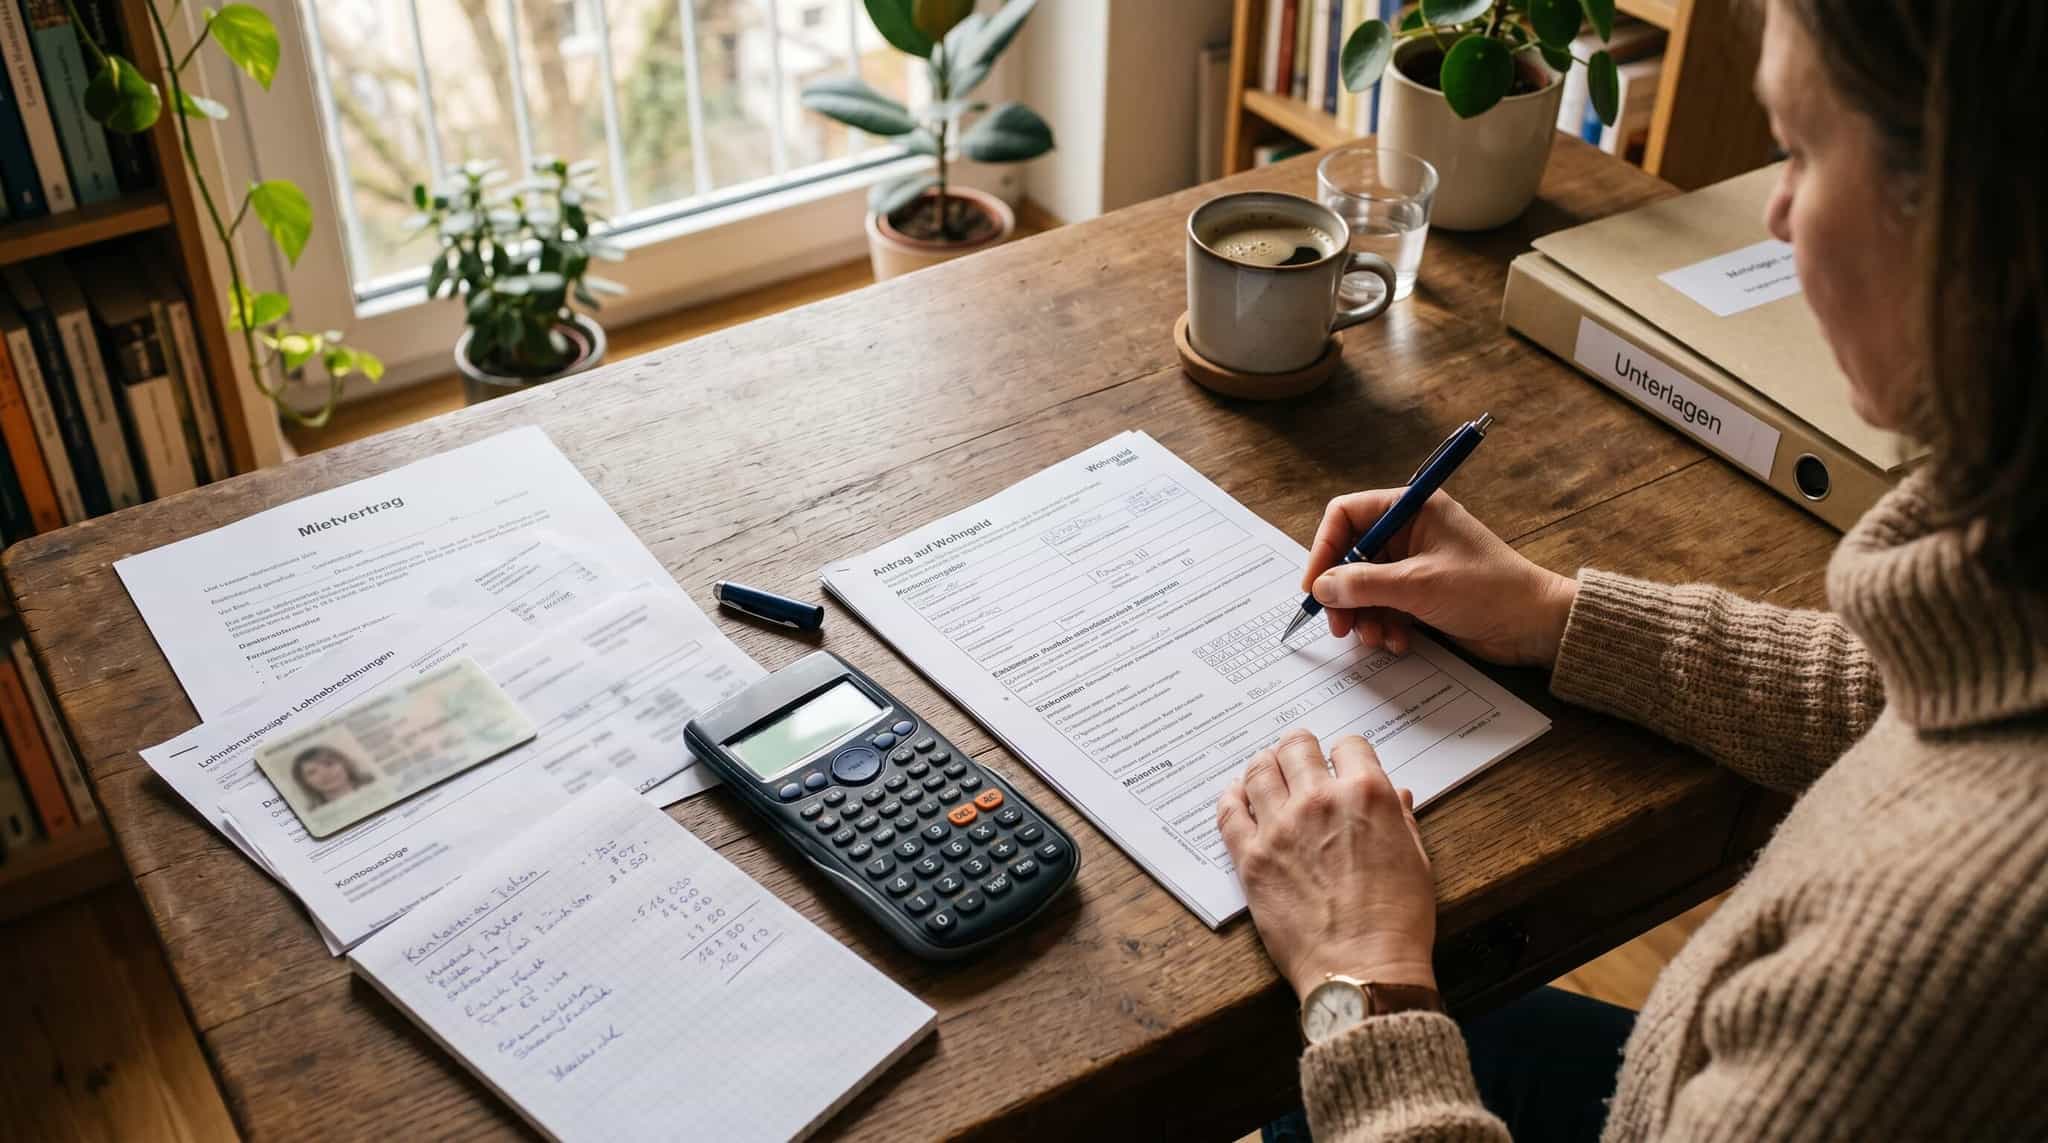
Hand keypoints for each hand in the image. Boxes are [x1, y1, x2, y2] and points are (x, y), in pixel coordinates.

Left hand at [1217, 729, 1437, 1000]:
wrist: (1363, 968)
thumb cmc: (1397, 922)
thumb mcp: (1416, 862)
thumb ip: (1402, 821)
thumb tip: (1398, 795)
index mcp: (1367, 795)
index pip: (1349, 746)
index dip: (1346, 753)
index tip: (1340, 762)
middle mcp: (1320, 800)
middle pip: (1297, 749)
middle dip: (1299, 748)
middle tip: (1296, 755)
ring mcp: (1280, 827)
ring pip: (1260, 771)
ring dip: (1264, 766)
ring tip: (1266, 770)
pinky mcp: (1251, 858)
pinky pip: (1230, 813)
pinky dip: (1231, 798)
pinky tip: (1236, 796)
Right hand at [1304, 489, 1577, 668]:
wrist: (1534, 625)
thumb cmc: (1486, 590)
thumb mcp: (1418, 585)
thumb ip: (1363, 584)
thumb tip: (1320, 587)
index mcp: (1411, 508)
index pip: (1346, 515)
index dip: (1324, 549)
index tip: (1315, 587)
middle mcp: (1409, 530)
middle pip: (1351, 556)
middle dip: (1344, 593)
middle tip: (1341, 626)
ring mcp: (1414, 563)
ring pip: (1365, 586)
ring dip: (1364, 616)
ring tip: (1376, 638)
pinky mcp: (1421, 592)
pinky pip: (1384, 605)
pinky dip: (1384, 625)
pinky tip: (1398, 642)